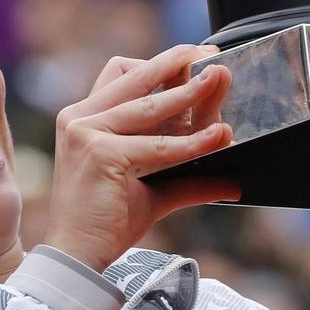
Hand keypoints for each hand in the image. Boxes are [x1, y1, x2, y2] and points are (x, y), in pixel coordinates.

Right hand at [44, 44, 238, 272]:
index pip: (122, 73)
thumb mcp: (151, 189)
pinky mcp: (101, 153)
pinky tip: (217, 136)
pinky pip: (159, 145)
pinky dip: (193, 142)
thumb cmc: (106, 221)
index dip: (158, 64)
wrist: (78, 255)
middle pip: (135, 75)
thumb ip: (187, 177)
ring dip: (190, 93)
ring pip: (150, 105)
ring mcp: (88, 132)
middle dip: (176, 61)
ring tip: (219, 80)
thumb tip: (231, 183)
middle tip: (210, 54)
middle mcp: (81, 117)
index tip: (191, 58)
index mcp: (85, 117)